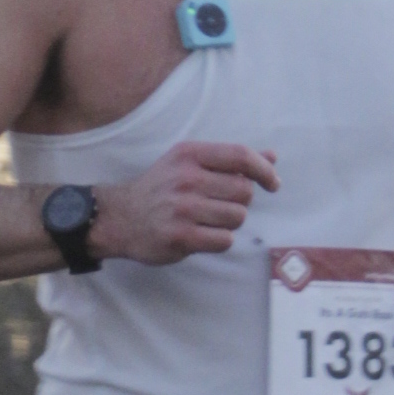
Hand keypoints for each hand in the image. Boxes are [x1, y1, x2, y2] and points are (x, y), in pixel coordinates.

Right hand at [90, 141, 278, 265]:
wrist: (120, 217)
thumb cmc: (162, 189)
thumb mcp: (189, 164)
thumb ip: (230, 161)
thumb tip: (272, 157)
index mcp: (190, 154)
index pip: (241, 156)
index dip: (264, 170)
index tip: (273, 184)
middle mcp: (186, 178)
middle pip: (244, 191)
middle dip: (240, 201)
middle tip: (220, 205)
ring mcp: (183, 208)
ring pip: (237, 217)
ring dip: (229, 222)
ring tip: (207, 220)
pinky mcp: (181, 236)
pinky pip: (225, 240)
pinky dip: (219, 240)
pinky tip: (202, 234)